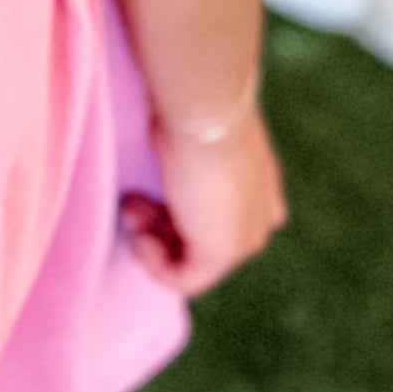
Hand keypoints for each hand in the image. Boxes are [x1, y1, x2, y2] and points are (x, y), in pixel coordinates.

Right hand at [123, 106, 286, 297]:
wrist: (206, 111)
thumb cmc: (191, 112)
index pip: (218, 219)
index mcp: (259, 188)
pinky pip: (182, 280)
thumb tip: (153, 160)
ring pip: (190, 261)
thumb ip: (183, 163)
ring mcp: (246, 239)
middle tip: (132, 199)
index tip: (144, 188)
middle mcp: (260, 216)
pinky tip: (139, 234)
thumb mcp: (188, 137)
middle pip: (199, 241)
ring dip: (149, 240)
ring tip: (132, 207)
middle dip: (157, 225)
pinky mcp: (224, 255)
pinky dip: (153, 263)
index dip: (172, 213)